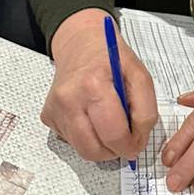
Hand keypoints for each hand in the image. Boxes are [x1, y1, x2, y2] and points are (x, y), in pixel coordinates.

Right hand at [42, 8, 158, 162]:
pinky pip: (71, 142)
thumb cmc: (110, 58)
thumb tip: (137, 141)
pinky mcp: (48, 116)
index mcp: (94, 86)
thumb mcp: (140, 76)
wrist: (80, 43)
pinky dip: (86, 138)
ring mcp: (55, 110)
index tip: (136, 142)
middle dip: (114, 151)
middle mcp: (69, 99)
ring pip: (82, 150)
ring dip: (100, 146)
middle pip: (94, 150)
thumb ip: (145, 111)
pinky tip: (91, 118)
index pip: (113, 135)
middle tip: (124, 137)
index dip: (130, 146)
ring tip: (108, 124)